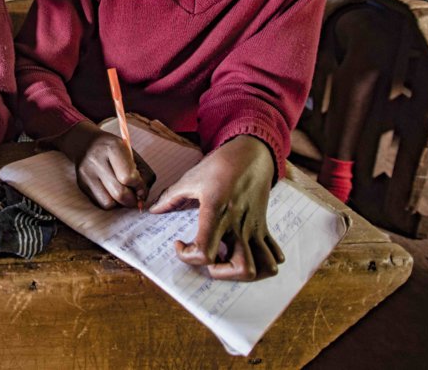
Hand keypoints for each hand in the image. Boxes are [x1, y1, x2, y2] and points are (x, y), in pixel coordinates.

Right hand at [54, 120, 154, 208]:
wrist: (86, 143)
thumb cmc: (114, 150)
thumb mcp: (131, 153)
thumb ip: (142, 173)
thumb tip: (142, 197)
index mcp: (112, 148)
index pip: (128, 177)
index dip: (139, 187)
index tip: (142, 188)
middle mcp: (97, 160)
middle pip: (119, 193)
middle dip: (132, 200)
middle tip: (136, 198)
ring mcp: (87, 173)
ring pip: (109, 202)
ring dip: (120, 203)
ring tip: (123, 194)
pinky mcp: (81, 183)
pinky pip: (100, 203)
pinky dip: (110, 202)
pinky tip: (112, 193)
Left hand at [150, 135, 283, 280]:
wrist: (251, 153)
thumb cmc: (220, 165)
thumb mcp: (191, 178)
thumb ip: (170, 197)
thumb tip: (153, 210)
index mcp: (216, 212)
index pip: (204, 252)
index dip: (187, 257)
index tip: (180, 244)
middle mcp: (238, 224)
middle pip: (242, 269)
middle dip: (221, 273)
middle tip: (206, 257)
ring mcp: (254, 228)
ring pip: (264, 267)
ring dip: (244, 273)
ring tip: (226, 260)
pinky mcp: (264, 227)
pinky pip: (274, 255)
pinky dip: (263, 262)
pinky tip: (243, 252)